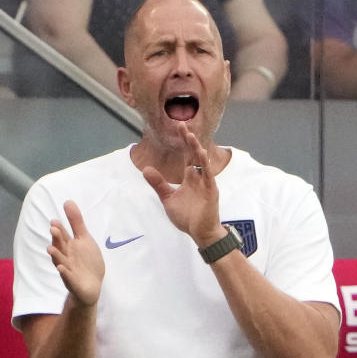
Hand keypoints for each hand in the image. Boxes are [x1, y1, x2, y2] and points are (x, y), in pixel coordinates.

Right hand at [47, 200, 104, 306]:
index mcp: (68, 246)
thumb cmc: (86, 260)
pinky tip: (61, 269)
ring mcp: (68, 270)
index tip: (54, 221)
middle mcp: (65, 256)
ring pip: (60, 261)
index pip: (62, 236)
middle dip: (56, 239)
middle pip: (59, 247)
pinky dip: (64, 274)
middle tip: (53, 229)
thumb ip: (76, 222)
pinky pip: (68, 278)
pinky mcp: (73, 282)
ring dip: (56, 255)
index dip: (59, 229)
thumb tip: (67, 201)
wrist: (91, 285)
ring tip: (50, 249)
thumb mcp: (84, 239)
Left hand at [141, 122, 223, 246]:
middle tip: (181, 124)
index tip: (178, 127)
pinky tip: (201, 154)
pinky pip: (208, 176)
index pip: (187, 155)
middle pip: (193, 153)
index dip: (183, 141)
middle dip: (188, 139)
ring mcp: (206, 183)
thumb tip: (145, 169)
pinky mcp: (211, 191)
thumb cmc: (187, 217)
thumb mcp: (168, 198)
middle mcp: (198, 177)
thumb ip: (158, 184)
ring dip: (196, 148)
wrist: (200, 233)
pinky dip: (204, 165)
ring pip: (201, 162)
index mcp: (189, 177)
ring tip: (189, 136)